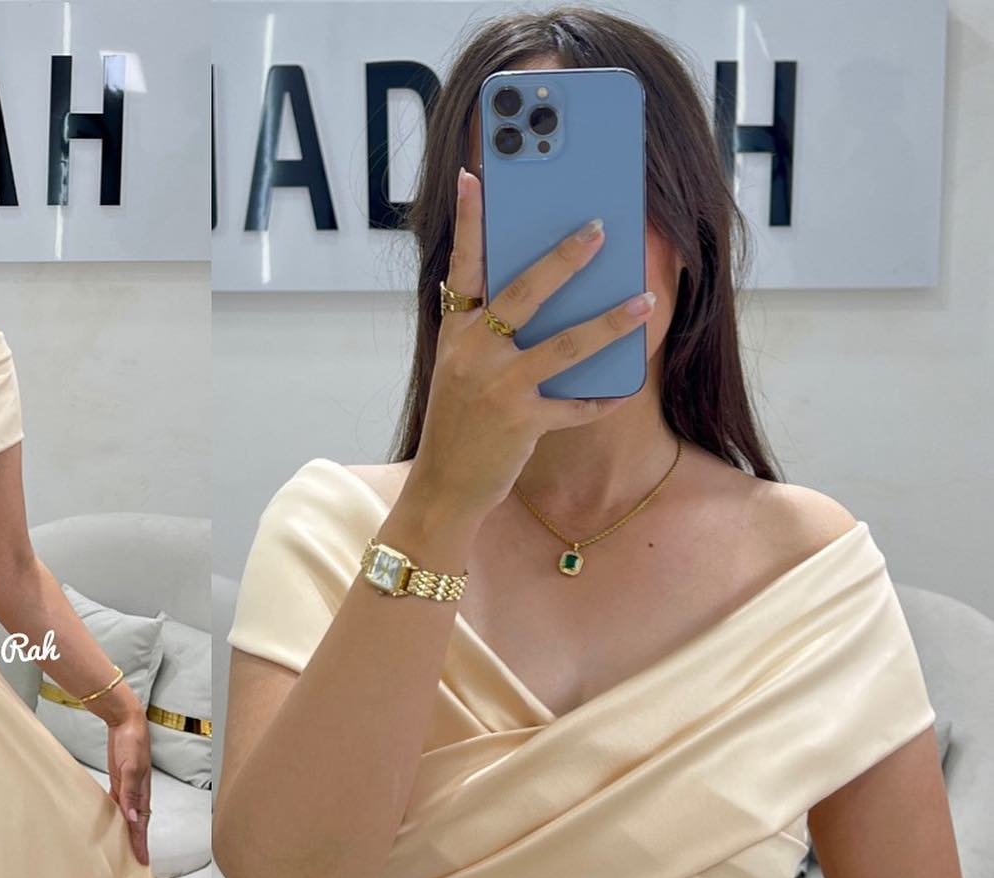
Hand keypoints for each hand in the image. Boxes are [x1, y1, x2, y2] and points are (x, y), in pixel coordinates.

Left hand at [107, 712, 152, 864]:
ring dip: (127, 832)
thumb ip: (131, 793)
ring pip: (128, 817)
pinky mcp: (119, 782)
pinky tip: (112, 823)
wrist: (126, 722)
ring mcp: (128, 788)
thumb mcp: (131, 767)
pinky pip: (118, 805)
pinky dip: (116, 816)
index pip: (142, 824)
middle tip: (136, 862)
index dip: (142, 843)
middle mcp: (137, 794)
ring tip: (124, 849)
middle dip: (137, 843)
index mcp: (143, 793)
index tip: (143, 860)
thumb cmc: (132, 742)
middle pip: (138, 824)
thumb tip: (133, 817)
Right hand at [402, 167, 654, 533]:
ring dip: (611, 322)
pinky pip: (573, 406)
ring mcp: (497, 389)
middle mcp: (473, 354)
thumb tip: (544, 292)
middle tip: (601, 227)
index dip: (470, 222)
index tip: (476, 176)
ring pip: (564, 346)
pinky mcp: (520, 424)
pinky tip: (623, 389)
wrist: (444, 488)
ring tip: (645, 300)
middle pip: (524, 294)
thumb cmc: (460, 423)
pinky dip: (600, 400)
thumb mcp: (461, 369)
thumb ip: (487, 329)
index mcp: (456, 333)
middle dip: (565, 259)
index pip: (463, 266)